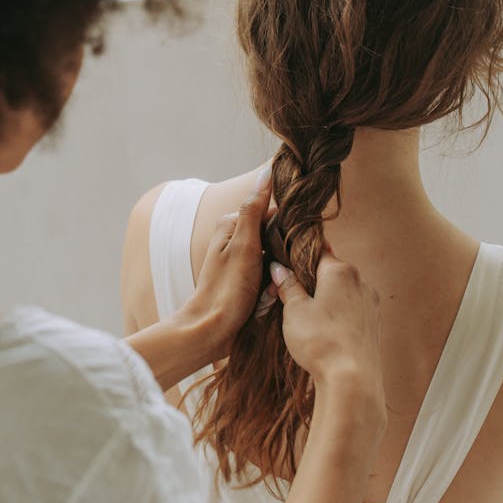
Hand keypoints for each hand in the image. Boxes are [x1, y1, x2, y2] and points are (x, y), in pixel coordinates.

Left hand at [179, 166, 272, 361]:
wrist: (211, 330)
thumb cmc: (226, 288)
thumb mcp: (244, 245)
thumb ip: (255, 209)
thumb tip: (267, 171)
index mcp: (232, 225)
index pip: (273, 214)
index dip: (287, 229)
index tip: (291, 247)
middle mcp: (236, 240)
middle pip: (276, 237)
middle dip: (282, 256)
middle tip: (272, 277)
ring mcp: (242, 261)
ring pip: (276, 259)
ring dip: (278, 276)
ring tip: (266, 292)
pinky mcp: (247, 281)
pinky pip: (271, 278)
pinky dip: (272, 288)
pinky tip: (266, 300)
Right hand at [271, 253, 385, 432]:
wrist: (352, 379)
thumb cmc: (320, 341)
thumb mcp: (294, 310)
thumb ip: (288, 285)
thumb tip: (279, 268)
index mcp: (340, 271)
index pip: (317, 250)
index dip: (299, 256)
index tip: (286, 264)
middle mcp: (360, 282)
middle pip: (331, 272)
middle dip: (311, 280)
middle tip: (290, 296)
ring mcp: (370, 303)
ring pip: (342, 292)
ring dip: (326, 299)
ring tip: (307, 318)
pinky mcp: (374, 324)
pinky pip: (352, 310)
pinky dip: (338, 315)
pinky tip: (325, 331)